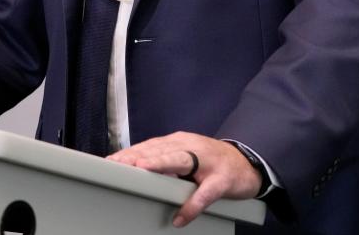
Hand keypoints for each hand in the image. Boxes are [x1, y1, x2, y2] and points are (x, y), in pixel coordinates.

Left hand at [107, 132, 260, 227]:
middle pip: (161, 149)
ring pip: (181, 161)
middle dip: (139, 155)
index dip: (131, 152)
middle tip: (119, 163)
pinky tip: (180, 217)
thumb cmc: (211, 161)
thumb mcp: (187, 155)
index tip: (111, 160)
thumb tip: (135, 167)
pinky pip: (205, 194)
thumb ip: (165, 159)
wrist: (247, 163)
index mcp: (180, 141)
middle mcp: (191, 146)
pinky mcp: (222, 180)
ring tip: (143, 170)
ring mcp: (207, 161)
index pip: (151, 145)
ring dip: (161, 165)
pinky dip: (192, 205)